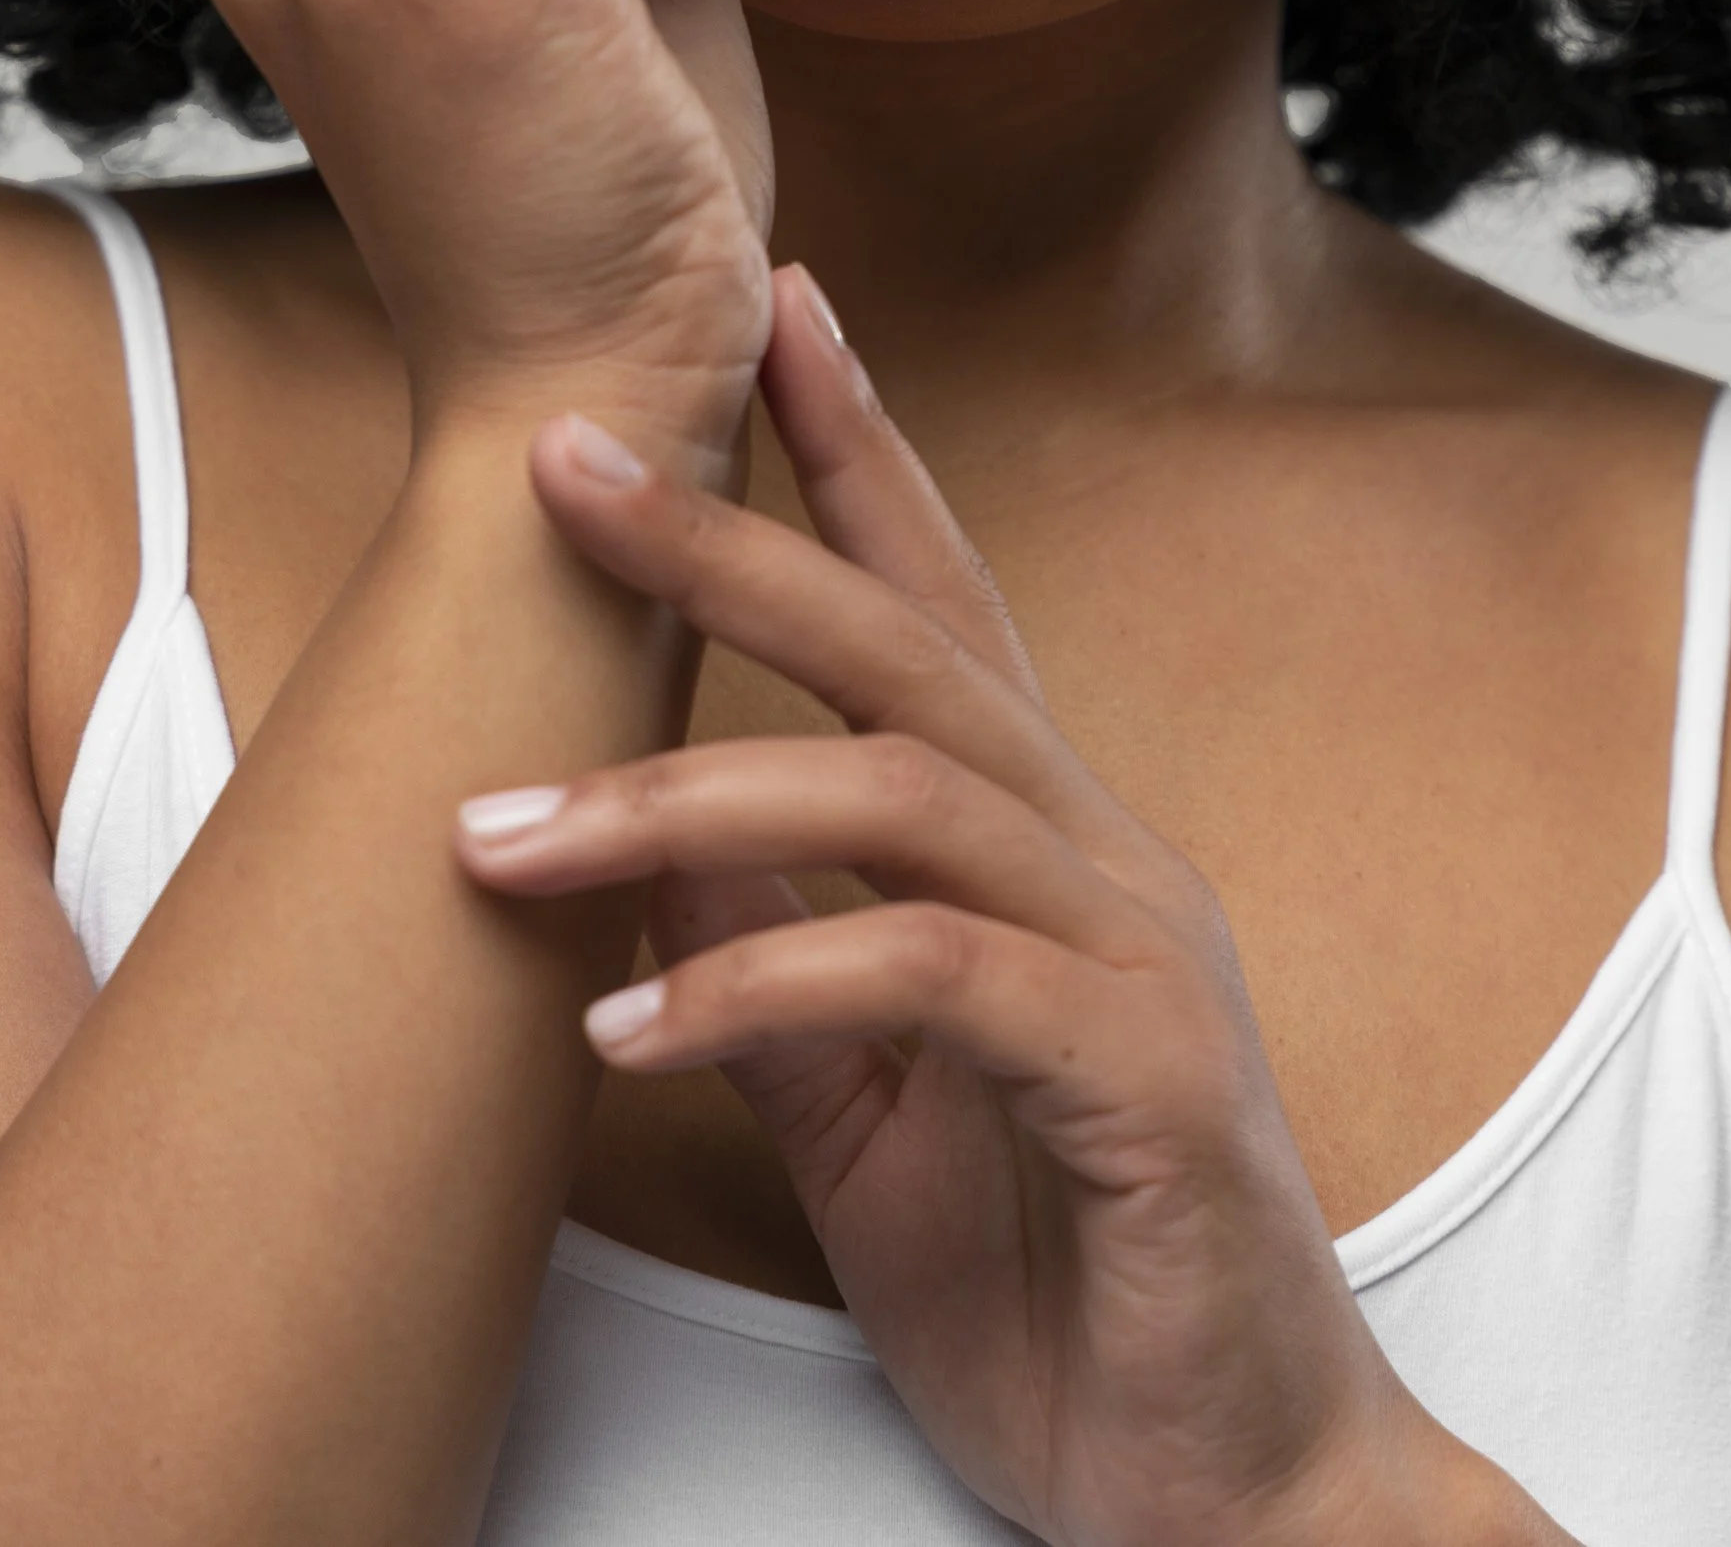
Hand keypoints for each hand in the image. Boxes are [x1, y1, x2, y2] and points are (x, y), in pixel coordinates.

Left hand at [455, 272, 1561, 1546]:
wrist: (1233, 1499)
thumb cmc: (1058, 1284)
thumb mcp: (866, 1114)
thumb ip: (771, 968)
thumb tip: (632, 848)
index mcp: (1043, 844)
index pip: (940, 603)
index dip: (856, 447)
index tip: (766, 303)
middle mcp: (1098, 858)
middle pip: (904, 644)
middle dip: (731, 538)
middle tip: (567, 461)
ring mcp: (1132, 955)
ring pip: (899, 792)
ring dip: (679, 798)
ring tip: (497, 835)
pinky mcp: (1138, 1077)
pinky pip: (930, 982)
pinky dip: (764, 988)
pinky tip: (623, 1036)